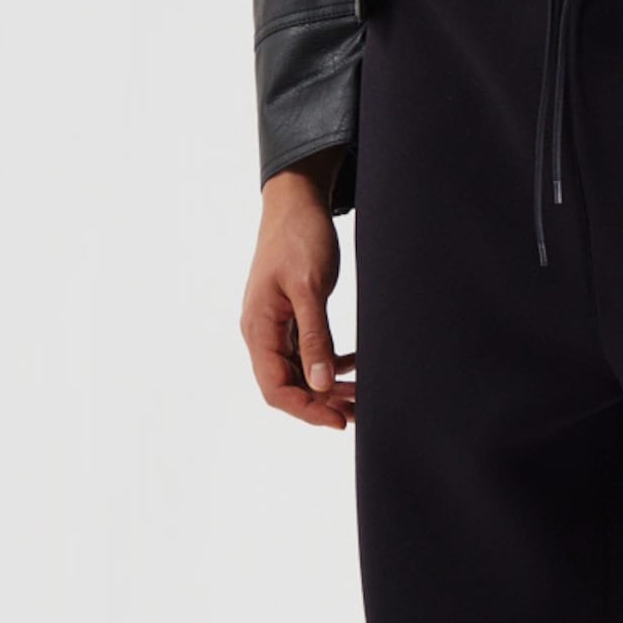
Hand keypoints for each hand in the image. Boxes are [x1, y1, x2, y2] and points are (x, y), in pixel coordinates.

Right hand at [242, 158, 356, 427]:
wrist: (295, 203)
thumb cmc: (299, 238)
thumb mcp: (309, 287)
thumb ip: (315, 336)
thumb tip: (321, 384)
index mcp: (258, 328)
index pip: (276, 388)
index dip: (307, 410)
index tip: (340, 419)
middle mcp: (262, 333)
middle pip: (288, 386)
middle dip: (322, 404)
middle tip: (361, 412)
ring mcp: (276, 326)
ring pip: (300, 372)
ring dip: (329, 388)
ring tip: (363, 397)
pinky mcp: (292, 317)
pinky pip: (307, 353)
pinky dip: (330, 364)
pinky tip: (354, 367)